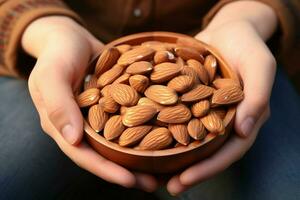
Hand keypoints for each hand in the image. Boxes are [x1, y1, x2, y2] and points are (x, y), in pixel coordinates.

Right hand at [22, 16, 156, 191]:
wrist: (70, 38)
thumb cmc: (57, 55)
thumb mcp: (52, 75)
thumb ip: (58, 104)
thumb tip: (72, 138)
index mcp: (64, 127)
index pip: (84, 155)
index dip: (106, 170)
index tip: (130, 181)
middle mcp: (84, 127)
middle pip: (106, 154)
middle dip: (129, 171)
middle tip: (154, 182)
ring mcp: (100, 117)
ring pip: (120, 141)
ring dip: (140, 155)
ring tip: (164, 167)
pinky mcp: (114, 104)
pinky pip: (129, 119)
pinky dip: (144, 129)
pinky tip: (164, 133)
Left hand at [167, 2, 276, 194]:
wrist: (227, 30)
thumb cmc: (247, 46)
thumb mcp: (260, 66)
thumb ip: (257, 97)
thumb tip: (246, 131)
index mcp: (240, 120)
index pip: (226, 152)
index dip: (206, 169)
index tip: (184, 181)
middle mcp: (219, 121)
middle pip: (203, 152)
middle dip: (185, 170)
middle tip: (164, 186)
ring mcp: (201, 111)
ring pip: (185, 138)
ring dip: (170, 156)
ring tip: (149, 172)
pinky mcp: (186, 100)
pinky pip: (173, 116)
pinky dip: (159, 127)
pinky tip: (141, 135)